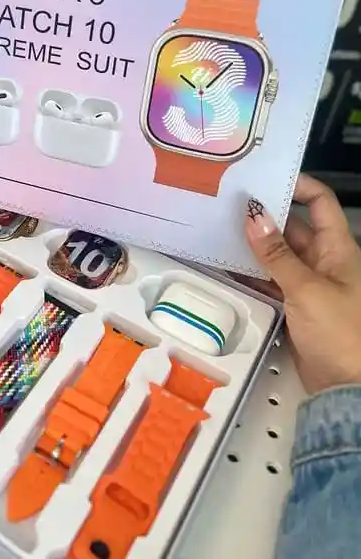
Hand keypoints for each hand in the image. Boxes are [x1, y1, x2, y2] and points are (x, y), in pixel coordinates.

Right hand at [244, 174, 360, 394]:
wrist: (346, 387)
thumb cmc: (340, 331)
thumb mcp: (306, 288)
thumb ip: (276, 253)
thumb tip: (253, 215)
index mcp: (338, 249)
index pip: (320, 203)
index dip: (297, 186)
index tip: (263, 178)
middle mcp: (324, 261)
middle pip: (293, 227)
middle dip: (264, 216)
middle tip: (226, 205)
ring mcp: (309, 284)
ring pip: (277, 255)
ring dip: (253, 245)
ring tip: (218, 230)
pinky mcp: (294, 306)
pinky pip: (269, 280)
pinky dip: (250, 273)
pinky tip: (225, 267)